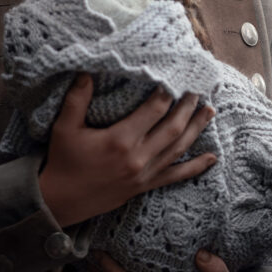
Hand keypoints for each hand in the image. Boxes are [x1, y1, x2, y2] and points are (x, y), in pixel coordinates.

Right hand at [39, 73, 216, 226]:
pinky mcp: (145, 185)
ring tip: (210, 110)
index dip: (167, 93)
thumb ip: (77, 98)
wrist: (60, 202)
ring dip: (196, 128)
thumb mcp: (65, 127)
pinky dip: (196, 167)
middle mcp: (138, 157)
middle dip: (188, 106)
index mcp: (120, 140)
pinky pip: (176, 176)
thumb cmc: (62, 161)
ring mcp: (144, 174)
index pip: (154, 110)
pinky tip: (212, 158)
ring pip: (179, 148)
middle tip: (198, 88)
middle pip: (173, 127)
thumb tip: (86, 69)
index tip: (175, 77)